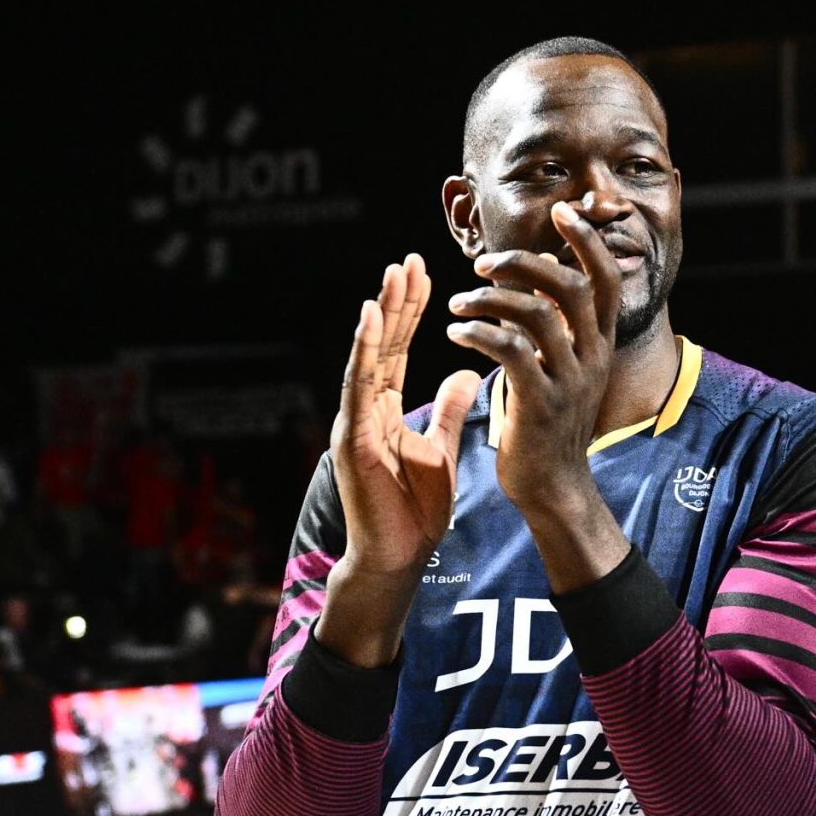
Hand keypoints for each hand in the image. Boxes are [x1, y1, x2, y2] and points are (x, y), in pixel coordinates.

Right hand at [329, 256, 480, 575]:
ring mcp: (355, 421)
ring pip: (367, 356)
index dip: (410, 310)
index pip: (397, 348)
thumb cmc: (414, 510)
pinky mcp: (353, 438)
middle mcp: (366, 408)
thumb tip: (462, 373)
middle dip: (395, 300)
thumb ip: (447, 410)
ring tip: (392, 276)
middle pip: (381, 343)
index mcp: (386, 408)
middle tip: (409, 260)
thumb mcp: (441, 448)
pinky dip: (364, 350)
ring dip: (380, 314)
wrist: (398, 556)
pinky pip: (359, 386)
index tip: (423, 273)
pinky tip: (371, 318)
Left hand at [447, 199, 618, 516]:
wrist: (553, 487)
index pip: (606, 278)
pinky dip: (478, 334)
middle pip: (570, 286)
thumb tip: (546, 285)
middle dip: (524, 263)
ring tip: (458, 305)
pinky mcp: (540, 404)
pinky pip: (511, 351)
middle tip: (482, 264)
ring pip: (537, 314)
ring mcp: (568, 381)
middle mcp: (591, 357)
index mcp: (599, 345)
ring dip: (491, 299)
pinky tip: (456, 334)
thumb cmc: (550, 425)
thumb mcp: (569, 372)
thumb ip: (564, 330)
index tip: (562, 211)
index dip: (587, 241)